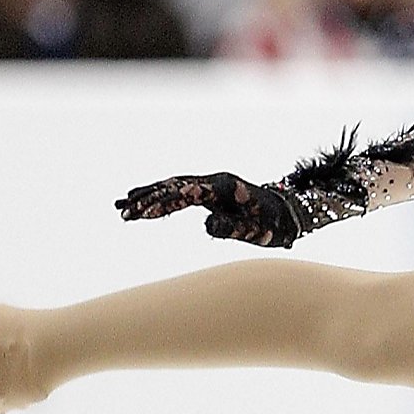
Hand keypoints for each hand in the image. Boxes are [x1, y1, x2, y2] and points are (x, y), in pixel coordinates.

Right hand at [115, 172, 302, 247]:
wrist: (291, 215)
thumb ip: (232, 228)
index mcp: (225, 187)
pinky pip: (181, 194)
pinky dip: (162, 200)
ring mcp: (213, 186)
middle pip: (174, 186)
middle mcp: (215, 182)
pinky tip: (145, 207)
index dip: (162, 201)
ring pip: (174, 188)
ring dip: (149, 197)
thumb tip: (206, 225)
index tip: (141, 212)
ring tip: (122, 206)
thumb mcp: (257, 231)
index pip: (186, 192)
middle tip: (122, 212)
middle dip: (147, 199)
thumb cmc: (275, 225)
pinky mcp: (211, 194)